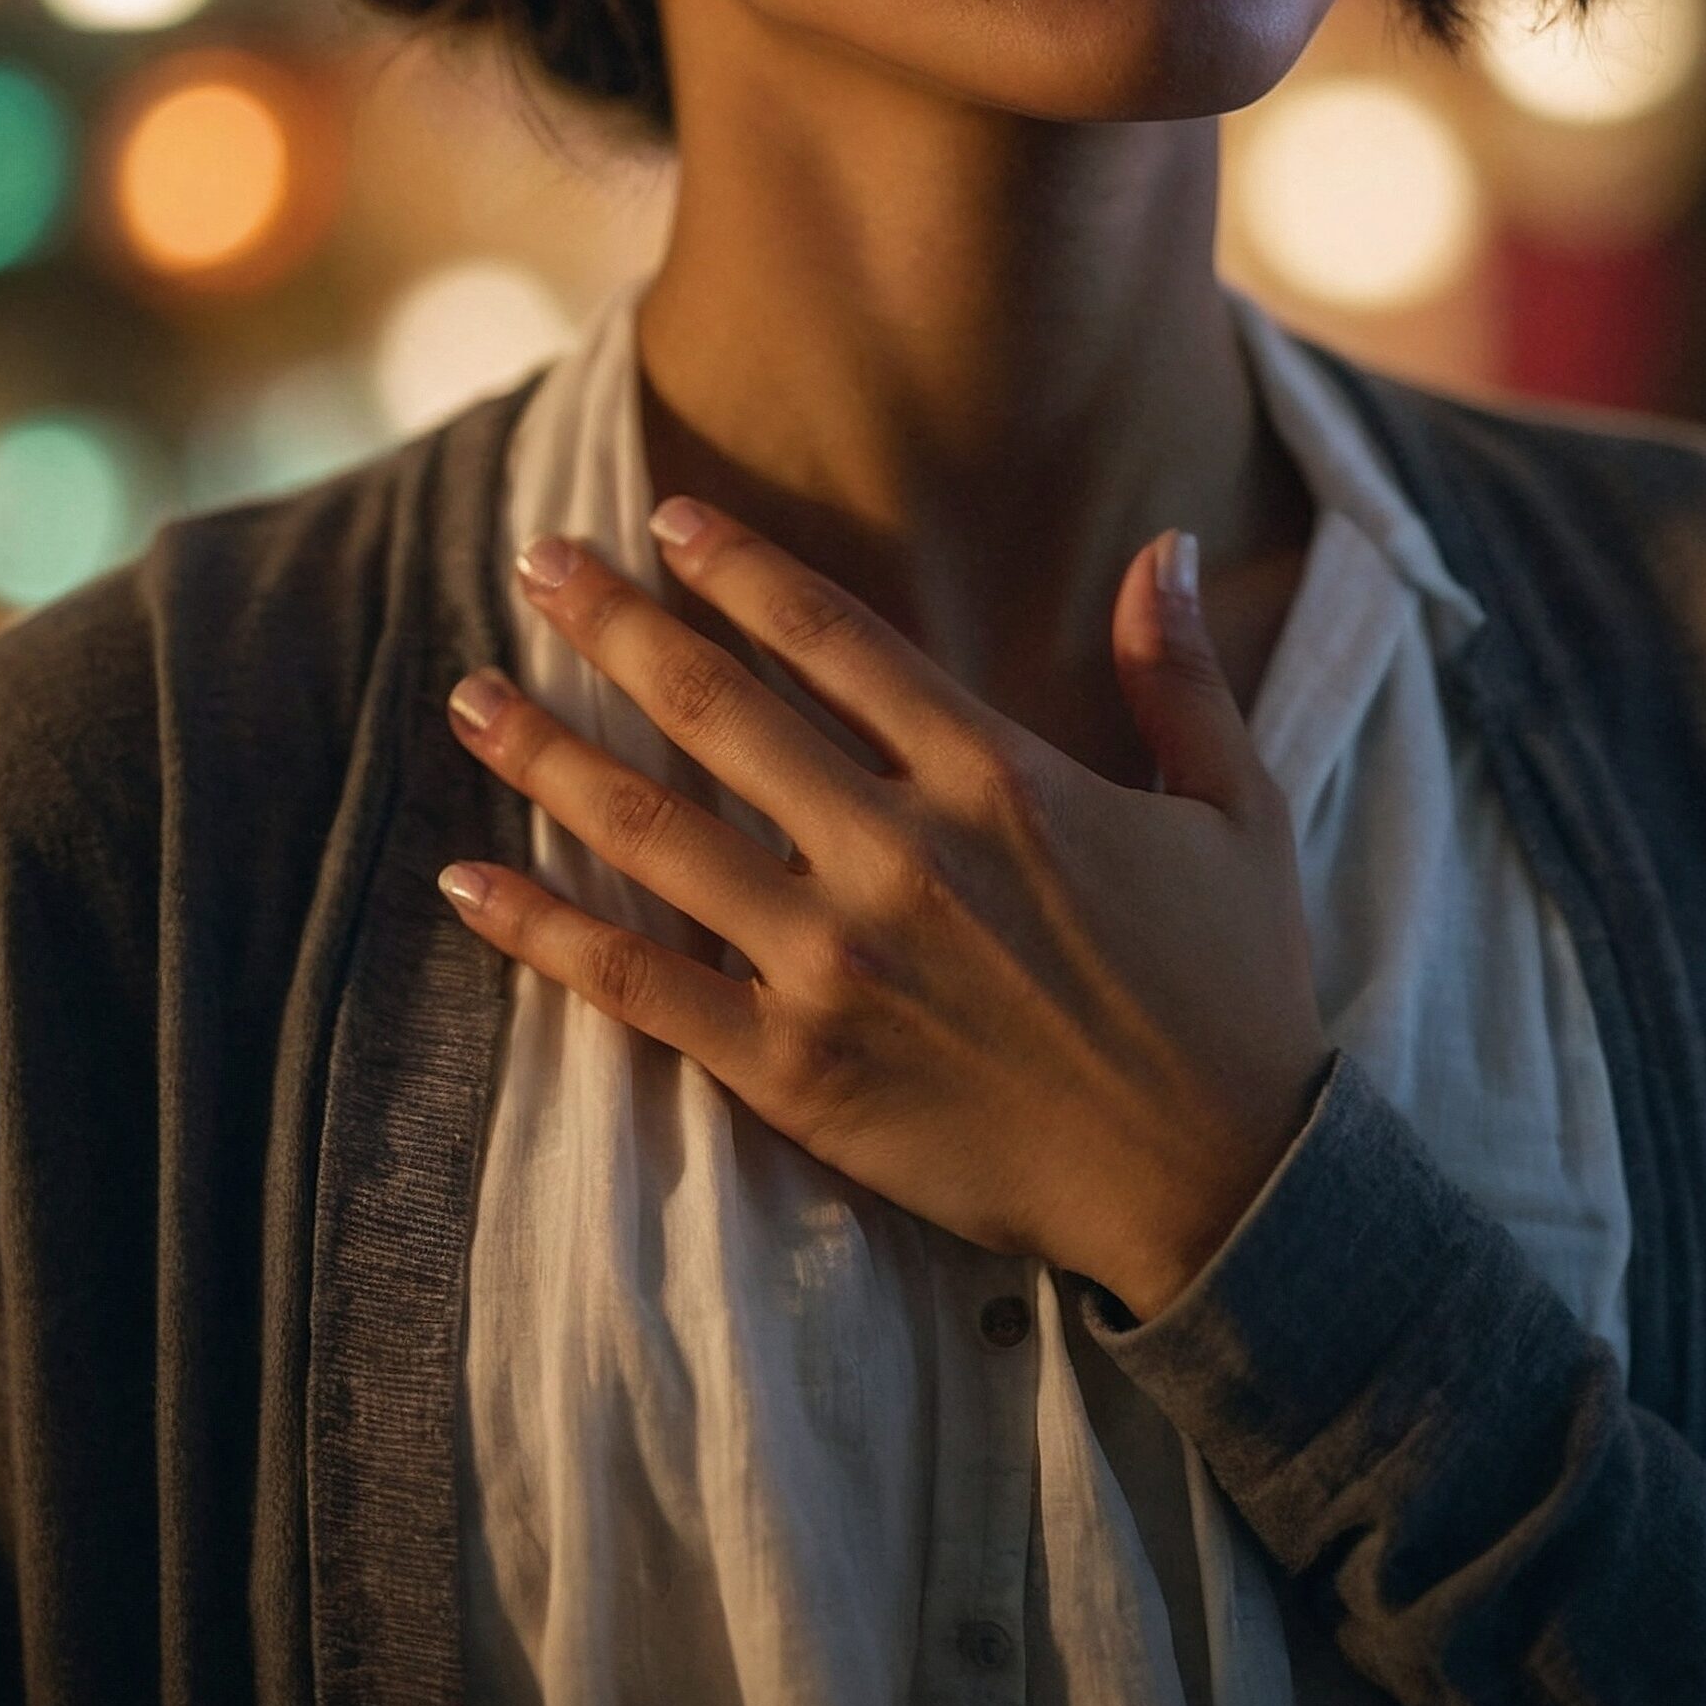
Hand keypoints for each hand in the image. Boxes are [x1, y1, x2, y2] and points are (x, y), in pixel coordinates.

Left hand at [437, 495, 1331, 1321]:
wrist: (1219, 1187)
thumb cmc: (1232, 991)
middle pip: (716, 708)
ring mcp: (836, 965)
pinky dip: (543, 931)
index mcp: (999, 779)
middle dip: (612, 622)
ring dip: (548, 754)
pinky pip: (638, 988)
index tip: (663, 517)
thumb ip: (1180, 675)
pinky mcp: (796, 1072)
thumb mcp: (1236, 812)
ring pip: (654, 833)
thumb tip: (1164, 542)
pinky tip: (469, 876)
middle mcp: (899, 854)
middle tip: (535, 560)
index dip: (737, 567)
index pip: (832, 638)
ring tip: (468, 695)